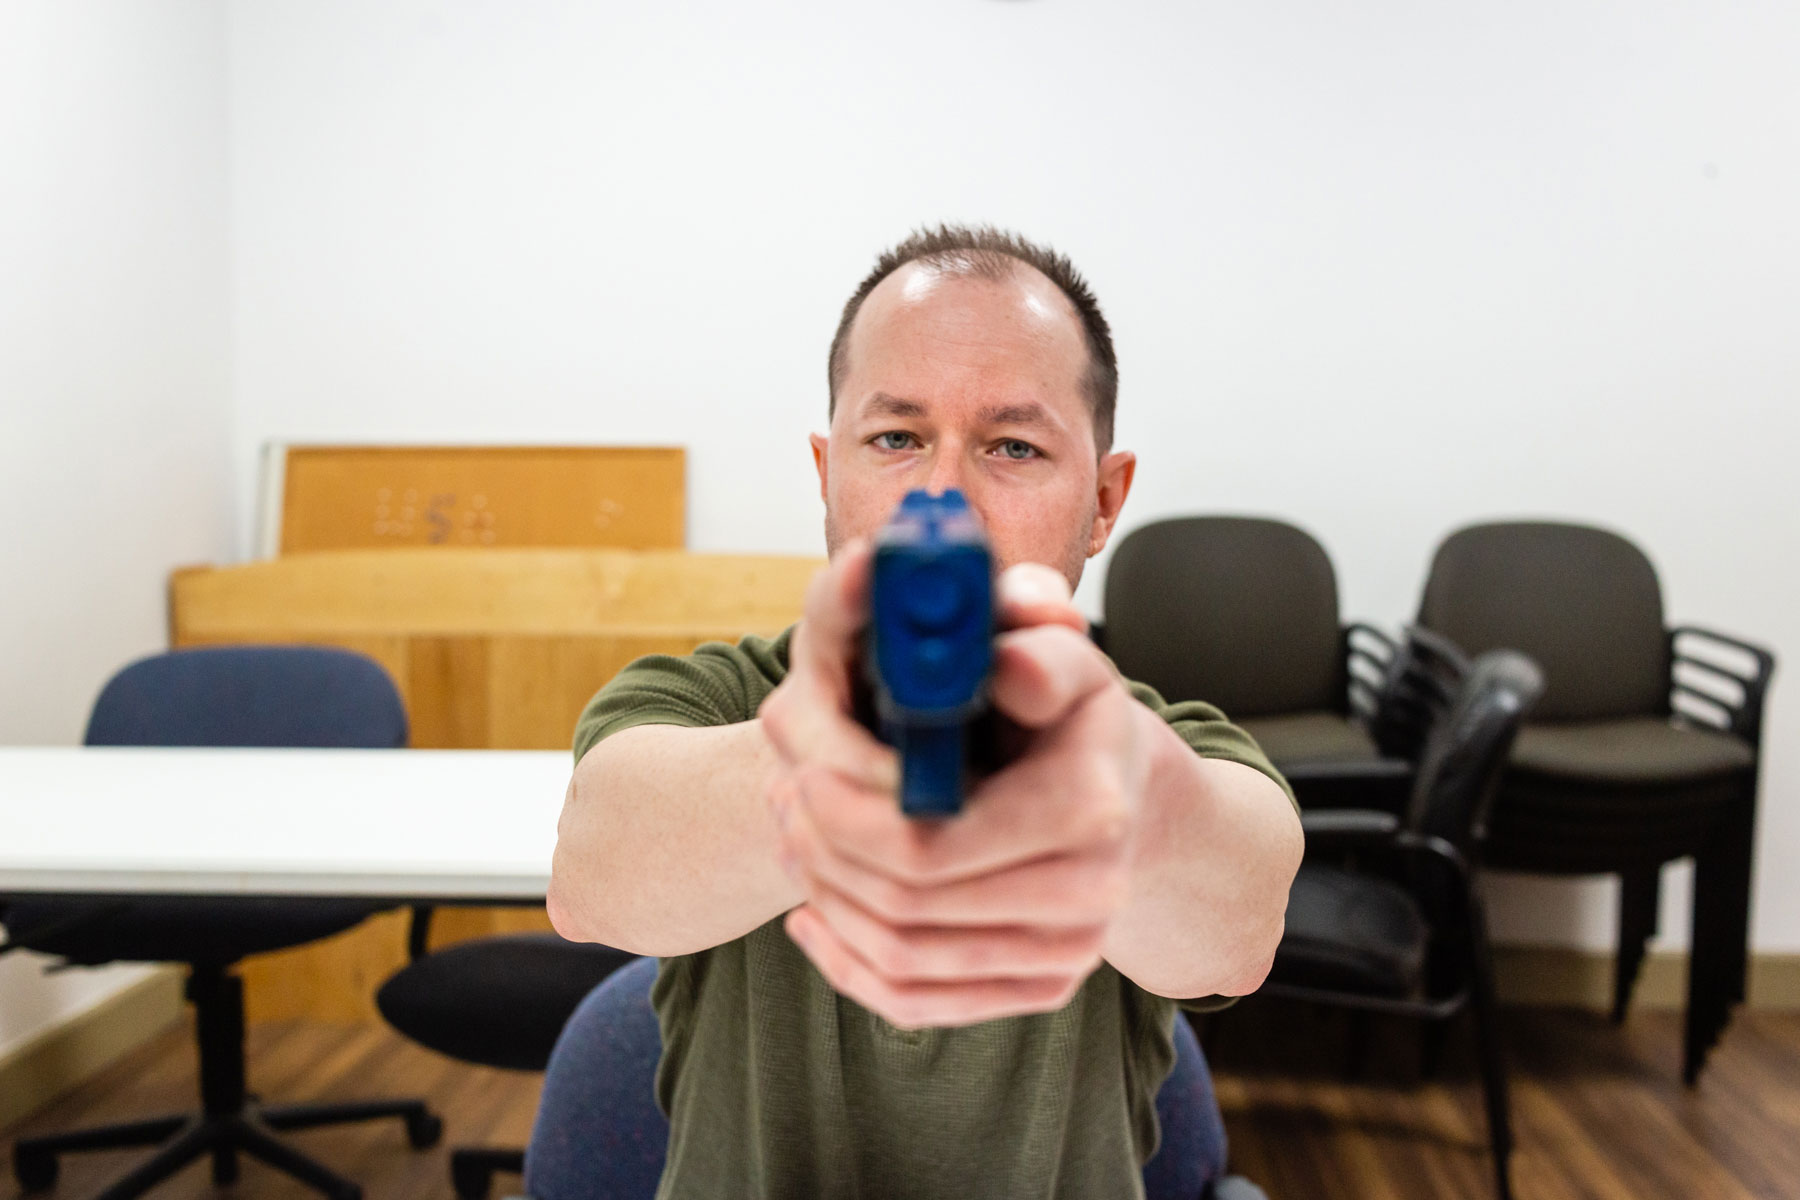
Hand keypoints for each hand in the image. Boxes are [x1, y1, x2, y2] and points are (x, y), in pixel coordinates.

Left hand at [759, 548, 1151, 1029]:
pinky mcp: (1037, 989)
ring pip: (902, 959)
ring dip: (829, 900)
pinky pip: (917, 1002)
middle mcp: (1089, 895)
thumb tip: (1004, 664)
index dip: (847, 819)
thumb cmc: (1073, 714)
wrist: (1124, 792)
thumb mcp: (1063, 659)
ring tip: (793, 838)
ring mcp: (1066, 954)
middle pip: (907, 907)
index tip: (802, 773)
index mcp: (1088, 808)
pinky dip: (848, 964)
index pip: (930, 846)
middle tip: (784, 799)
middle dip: (827, 854)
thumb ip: (1035, 647)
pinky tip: (811, 916)